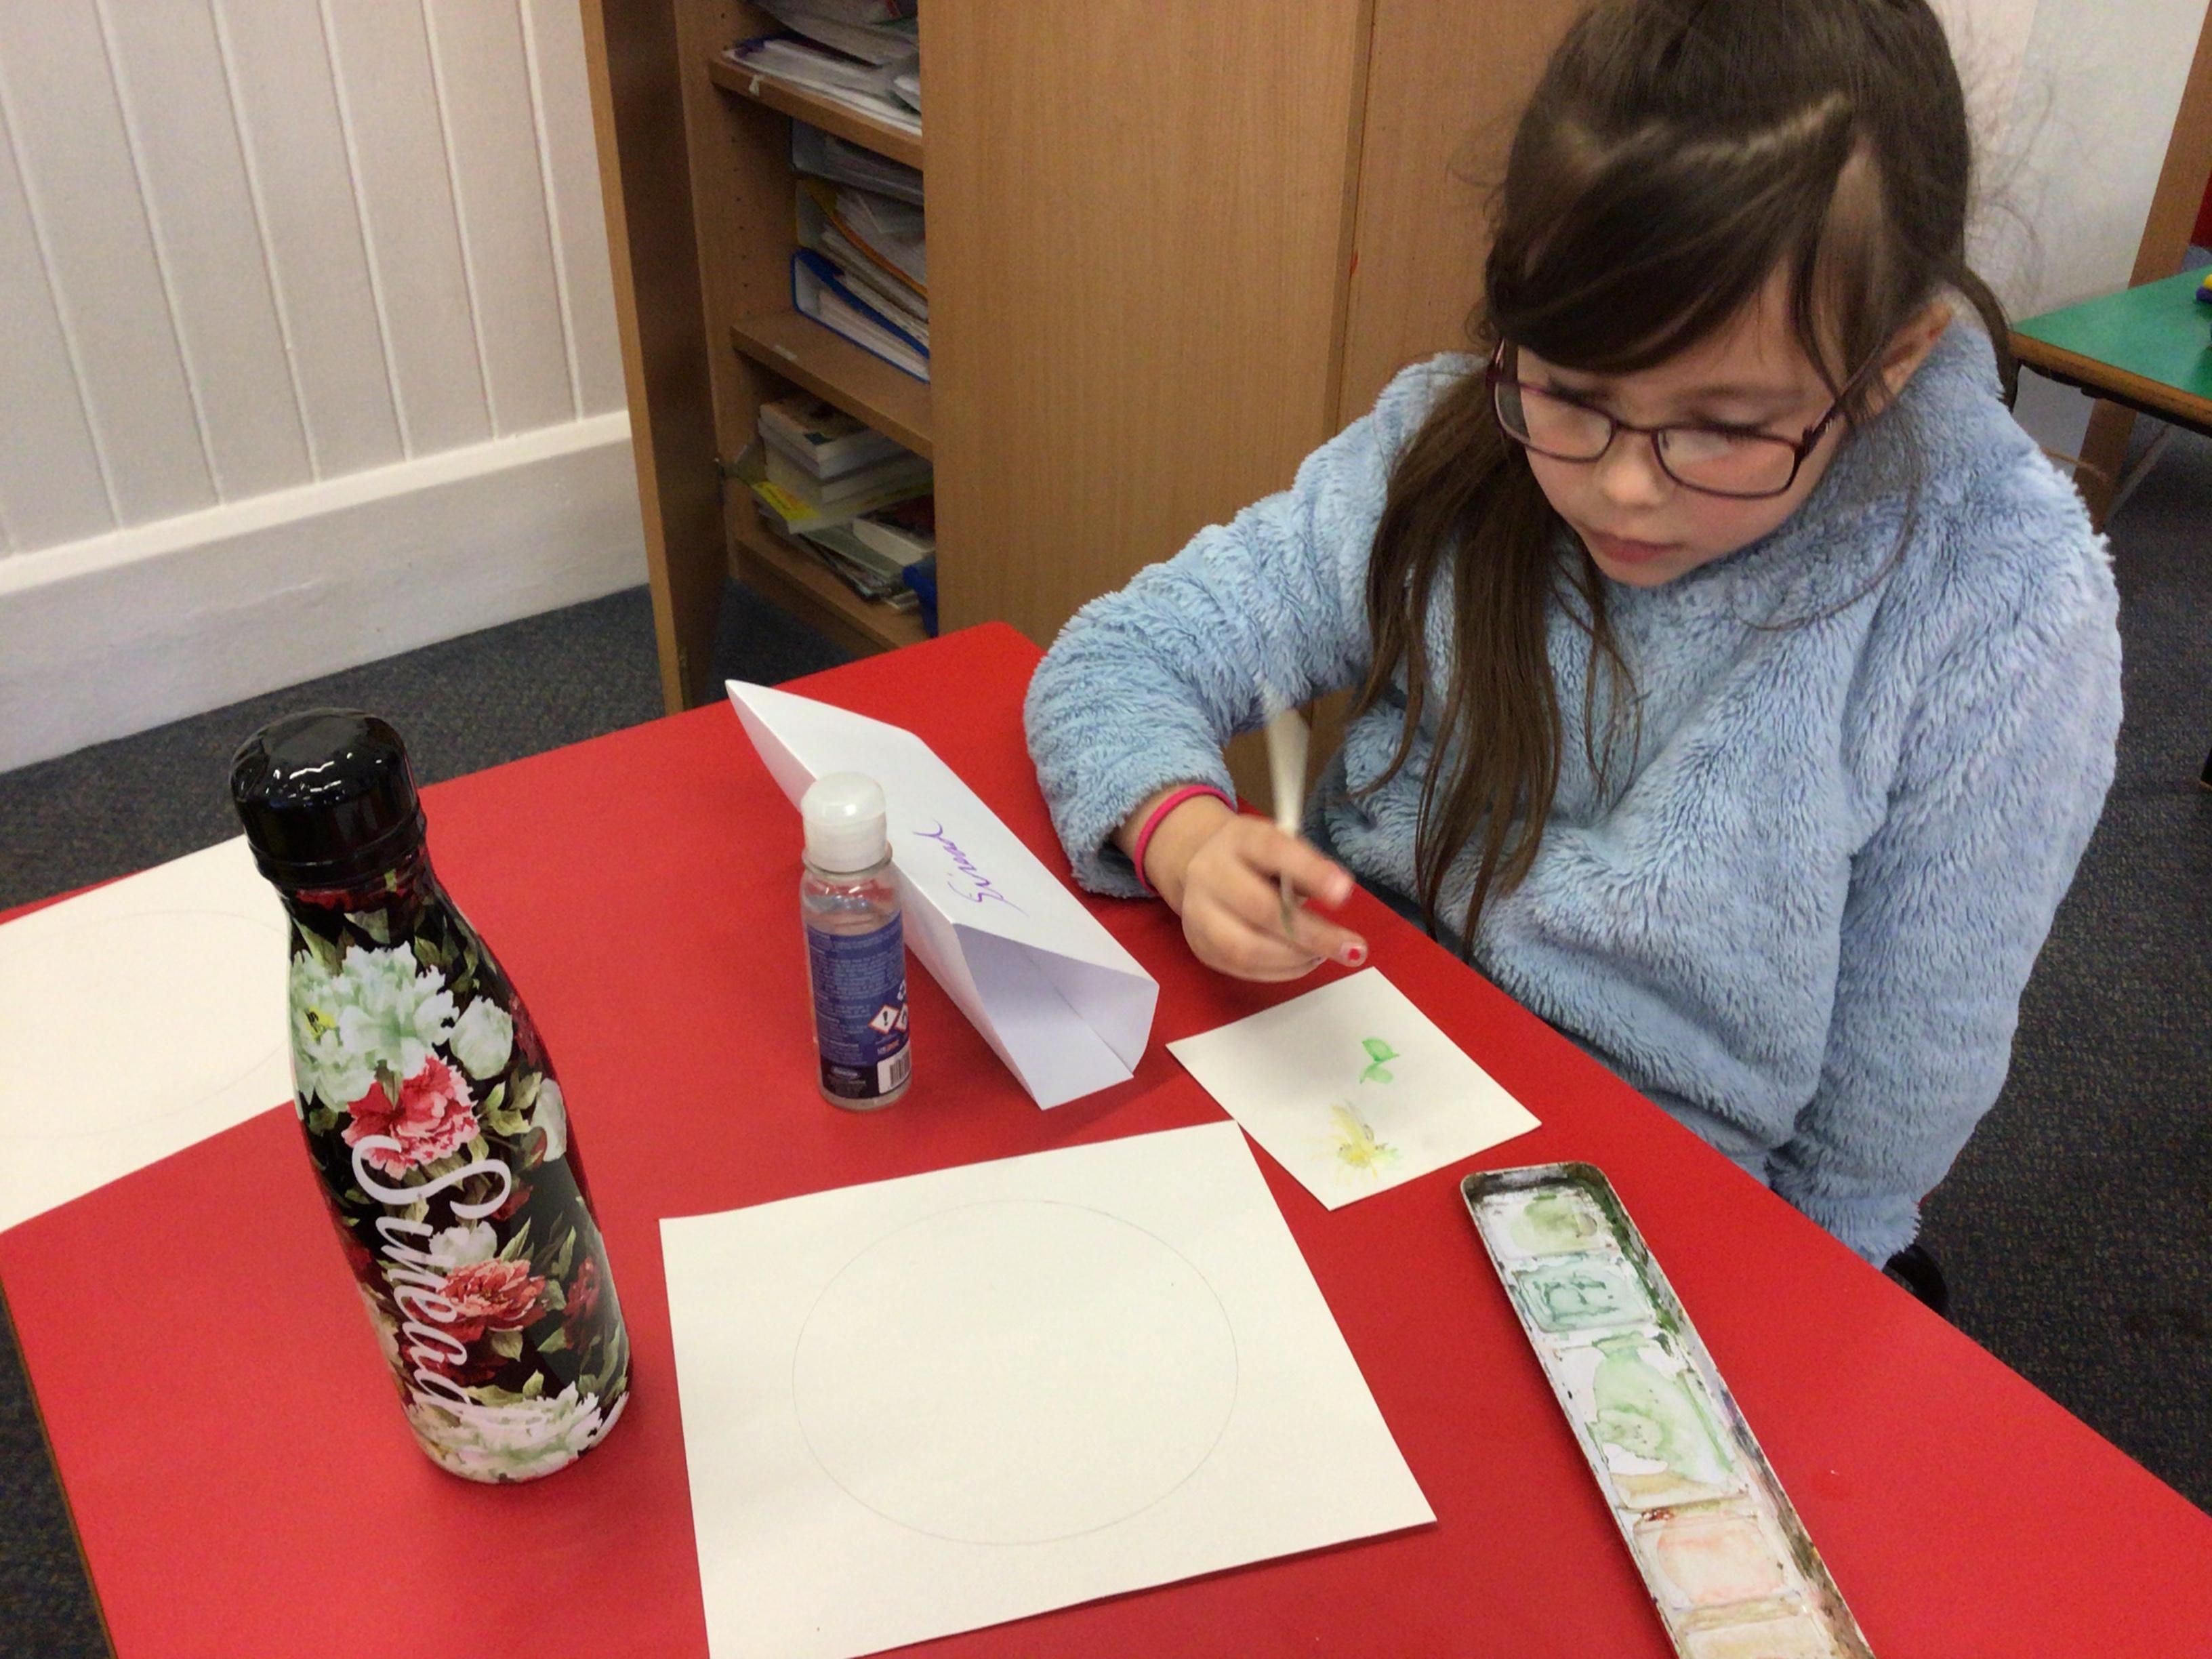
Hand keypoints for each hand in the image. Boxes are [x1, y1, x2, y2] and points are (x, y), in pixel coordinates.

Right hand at [1129, 794, 1366, 982]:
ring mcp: (1199, 914)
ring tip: (1324, 955)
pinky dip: (1282, 970)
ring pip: (1246, 948)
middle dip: (1312, 934)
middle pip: (1259, 909)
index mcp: (1238, 839)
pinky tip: (1304, 961)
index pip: (1272, 850)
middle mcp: (1210, 874)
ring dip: (1295, 958)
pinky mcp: (1200, 947)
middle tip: (1352, 948)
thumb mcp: (1281, 846)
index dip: (1309, 871)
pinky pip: (1243, 969)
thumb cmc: (1254, 858)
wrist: (1198, 867)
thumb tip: (1339, 893)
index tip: (1344, 893)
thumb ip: (1307, 867)